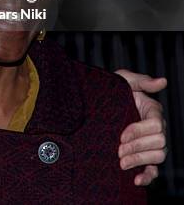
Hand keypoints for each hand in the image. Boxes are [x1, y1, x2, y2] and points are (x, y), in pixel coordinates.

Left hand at [115, 69, 166, 185]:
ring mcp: (153, 144)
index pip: (156, 125)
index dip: (138, 132)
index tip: (120, 135)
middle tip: (118, 151)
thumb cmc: (113, 88)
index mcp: (153, 110)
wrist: (98, 102)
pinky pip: (153, 171)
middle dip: (137, 148)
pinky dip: (147, 177)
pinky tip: (135, 180)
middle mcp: (157, 129)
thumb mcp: (124, 80)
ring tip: (121, 163)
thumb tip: (163, 81)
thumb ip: (142, 81)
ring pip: (158, 157)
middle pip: (159, 143)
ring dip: (139, 161)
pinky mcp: (146, 156)